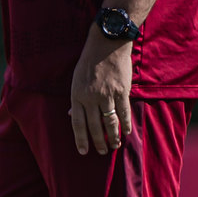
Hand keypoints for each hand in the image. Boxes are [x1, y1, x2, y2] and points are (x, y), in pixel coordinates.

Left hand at [69, 30, 133, 155]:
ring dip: (112, 137)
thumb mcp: (76, 79)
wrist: (106, 44)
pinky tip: (126, 132)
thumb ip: (76, 99)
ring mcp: (106, 95)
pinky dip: (125, 125)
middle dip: (99, 142)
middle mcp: (90, 98)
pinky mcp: (121, 91)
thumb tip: (71, 116)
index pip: (77, 124)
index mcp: (77, 95)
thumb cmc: (89, 62)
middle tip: (102, 151)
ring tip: (114, 146)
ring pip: (110, 123)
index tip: (83, 151)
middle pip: (94, 127)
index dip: (80, 140)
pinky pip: (123, 113)